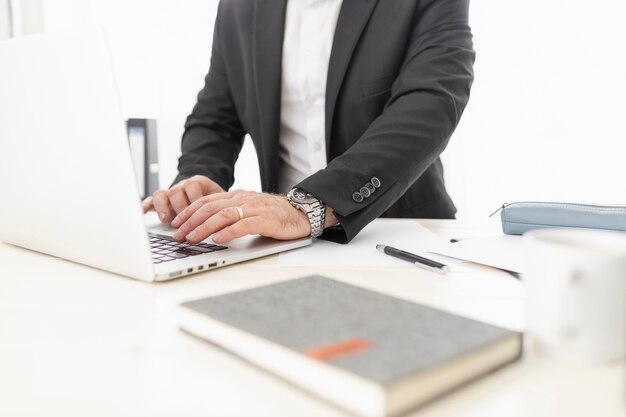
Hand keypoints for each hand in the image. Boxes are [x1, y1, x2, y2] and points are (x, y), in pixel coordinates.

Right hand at [142, 175, 224, 223]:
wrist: (205, 194)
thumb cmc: (215, 201)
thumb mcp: (221, 201)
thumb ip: (223, 207)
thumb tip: (231, 223)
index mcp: (198, 183)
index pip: (193, 186)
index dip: (194, 199)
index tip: (198, 213)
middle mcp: (182, 186)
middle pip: (176, 191)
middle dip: (180, 207)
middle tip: (184, 223)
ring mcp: (171, 192)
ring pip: (163, 194)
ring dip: (163, 207)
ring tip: (166, 220)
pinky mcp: (162, 201)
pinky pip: (151, 200)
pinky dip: (146, 205)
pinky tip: (143, 212)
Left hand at [170, 190, 310, 243]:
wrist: (302, 212)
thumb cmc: (275, 215)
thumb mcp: (249, 210)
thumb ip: (232, 214)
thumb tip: (210, 227)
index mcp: (237, 196)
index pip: (207, 201)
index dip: (189, 211)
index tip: (176, 223)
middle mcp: (243, 199)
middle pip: (210, 207)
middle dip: (191, 221)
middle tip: (178, 234)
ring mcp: (254, 208)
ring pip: (223, 215)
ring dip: (204, 227)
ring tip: (192, 238)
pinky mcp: (265, 220)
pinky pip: (243, 225)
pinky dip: (228, 232)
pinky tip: (218, 239)